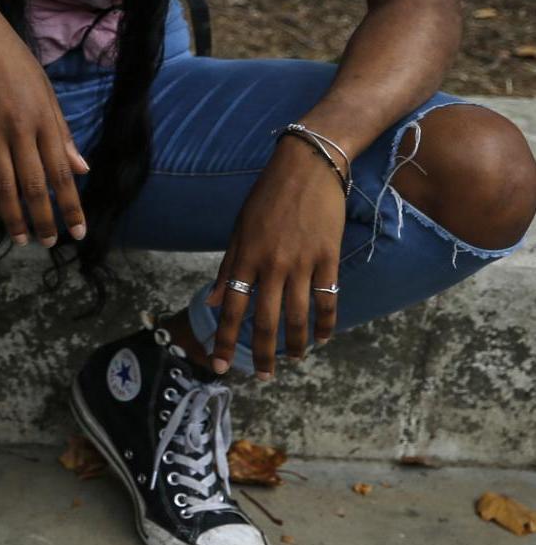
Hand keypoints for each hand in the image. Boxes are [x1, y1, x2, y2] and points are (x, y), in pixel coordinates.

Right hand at [0, 0, 88, 246]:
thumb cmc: (13, 60)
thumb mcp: (46, 92)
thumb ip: (61, 132)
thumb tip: (81, 168)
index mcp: (44, 120)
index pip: (62, 173)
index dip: (71, 206)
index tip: (79, 231)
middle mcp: (19, 129)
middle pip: (33, 185)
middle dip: (44, 219)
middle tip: (50, 243)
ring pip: (3, 184)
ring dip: (14, 216)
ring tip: (22, 238)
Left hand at [204, 142, 345, 378]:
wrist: (306, 166)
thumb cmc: (267, 196)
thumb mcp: (239, 228)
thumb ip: (228, 267)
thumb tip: (215, 301)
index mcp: (244, 257)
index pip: (232, 309)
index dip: (226, 339)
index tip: (220, 364)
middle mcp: (271, 264)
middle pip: (265, 320)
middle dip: (262, 353)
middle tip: (263, 377)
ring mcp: (302, 262)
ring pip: (298, 316)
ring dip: (296, 344)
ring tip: (294, 361)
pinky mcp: (328, 257)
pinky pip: (327, 298)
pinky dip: (326, 322)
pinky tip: (323, 338)